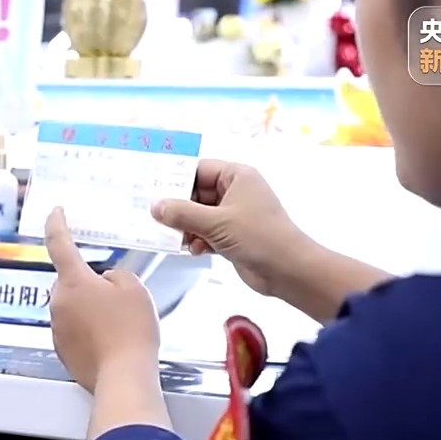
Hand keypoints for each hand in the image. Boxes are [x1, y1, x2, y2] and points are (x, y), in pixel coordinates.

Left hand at [45, 208, 159, 392]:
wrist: (123, 377)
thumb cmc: (130, 333)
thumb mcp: (134, 289)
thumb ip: (116, 275)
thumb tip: (106, 281)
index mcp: (73, 281)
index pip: (59, 243)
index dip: (57, 224)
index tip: (55, 213)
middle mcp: (58, 302)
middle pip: (70, 281)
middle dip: (88, 283)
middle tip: (116, 297)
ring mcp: (57, 327)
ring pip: (72, 306)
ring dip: (89, 308)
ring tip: (117, 324)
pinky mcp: (62, 349)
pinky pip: (73, 329)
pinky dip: (88, 330)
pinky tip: (109, 339)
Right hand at [151, 159, 311, 295]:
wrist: (288, 270)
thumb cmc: (259, 236)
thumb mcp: (215, 222)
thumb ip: (182, 213)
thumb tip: (155, 206)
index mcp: (237, 176)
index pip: (198, 169)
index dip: (175, 178)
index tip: (152, 188)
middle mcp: (235, 191)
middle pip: (196, 193)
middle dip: (178, 208)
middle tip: (155, 217)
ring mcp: (234, 214)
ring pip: (199, 215)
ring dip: (186, 227)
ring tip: (176, 238)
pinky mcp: (233, 235)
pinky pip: (206, 232)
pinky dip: (198, 240)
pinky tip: (194, 250)